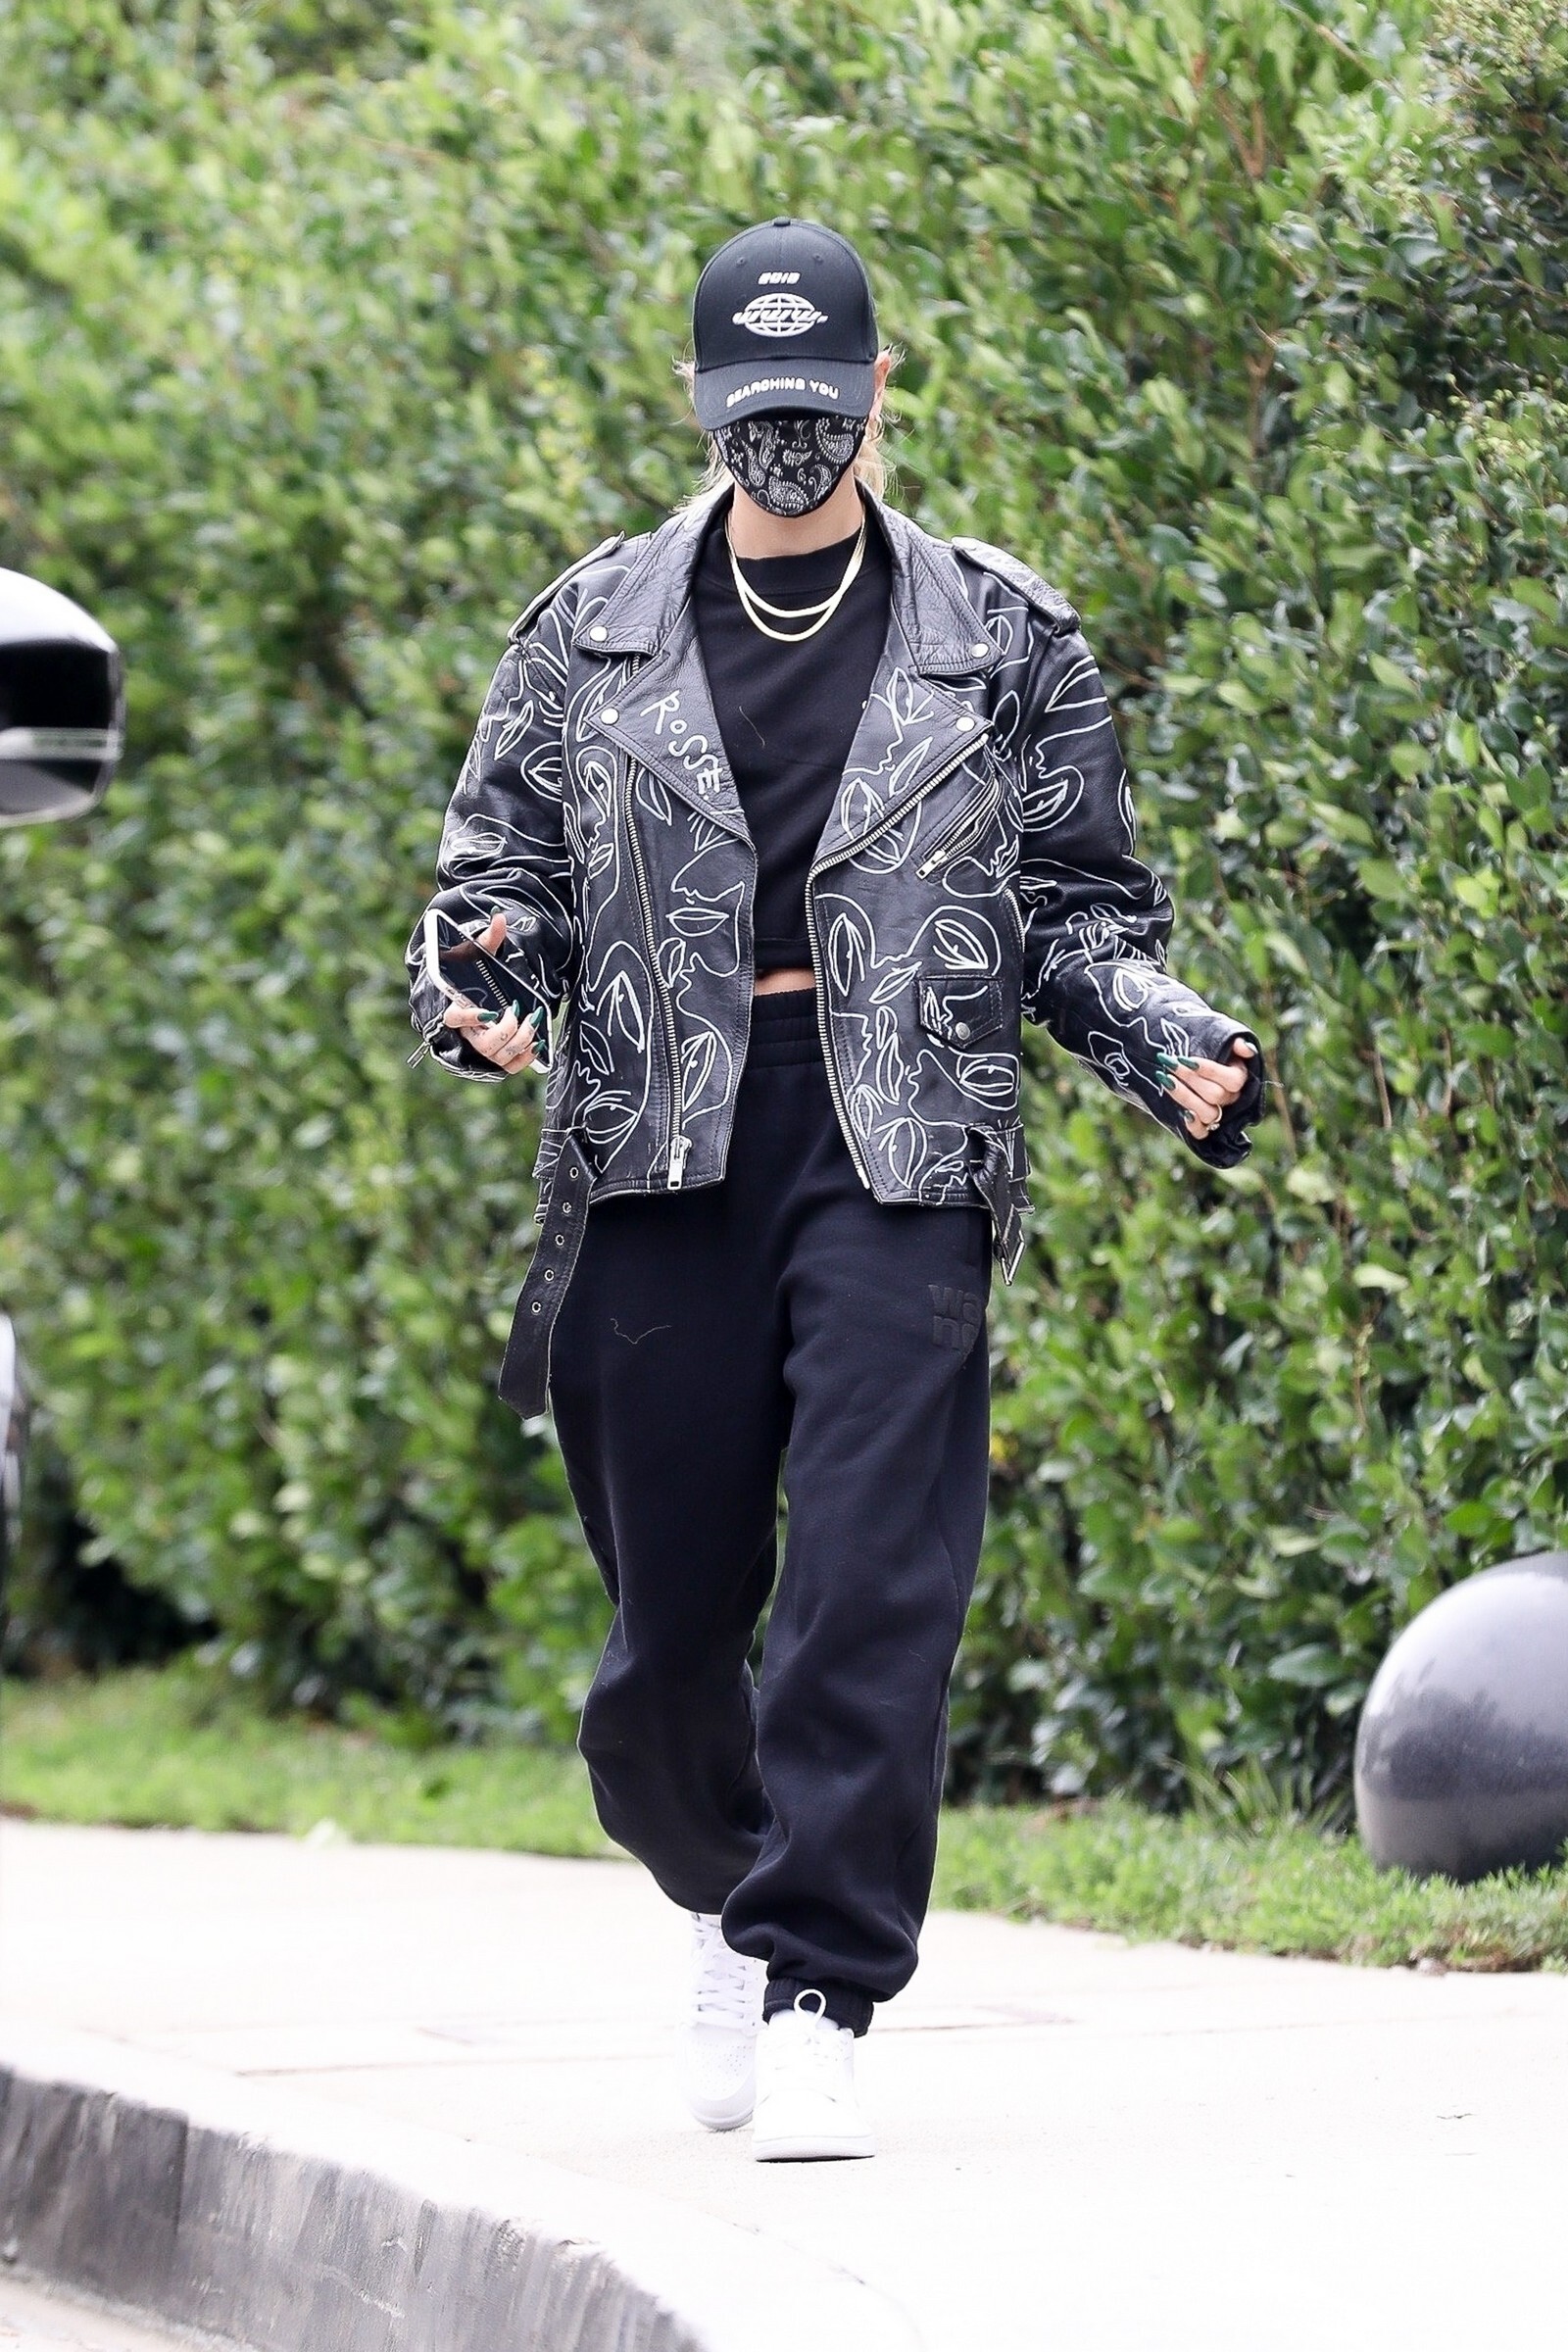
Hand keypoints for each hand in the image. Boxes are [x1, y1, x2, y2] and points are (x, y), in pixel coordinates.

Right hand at [441, 912, 541, 1074]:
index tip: (488, 1011)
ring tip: (532, 1022)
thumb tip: (499, 917)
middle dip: (505, 1030)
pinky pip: (510, 1067)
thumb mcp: (475, 954)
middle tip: (517, 1012)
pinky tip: (536, 1041)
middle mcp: (467, 1033)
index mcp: (453, 1008)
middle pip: (483, 1043)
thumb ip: (488, 939)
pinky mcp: (497, 1057)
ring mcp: (481, 1048)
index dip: (469, 1017)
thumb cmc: (470, 975)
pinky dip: (525, 1058)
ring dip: (519, 1041)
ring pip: (498, 1056)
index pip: (454, 1018)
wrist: (473, 996)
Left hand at [1156, 1040, 1255, 1140]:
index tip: (1184, 1058)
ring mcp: (1219, 1113)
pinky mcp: (1203, 1125)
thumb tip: (1246, 1048)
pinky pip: (1203, 1133)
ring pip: (1208, 1113)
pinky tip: (1181, 1114)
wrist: (1184, 1057)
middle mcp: (1231, 1097)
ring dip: (1185, 1097)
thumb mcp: (1218, 1034)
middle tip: (1168, 1063)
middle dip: (1189, 1079)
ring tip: (1165, 1079)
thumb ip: (1233, 1040)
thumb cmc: (1205, 1044)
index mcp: (1239, 1076)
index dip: (1208, 1070)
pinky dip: (1193, 1126)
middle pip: (1215, 1095)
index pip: (1231, 1080)